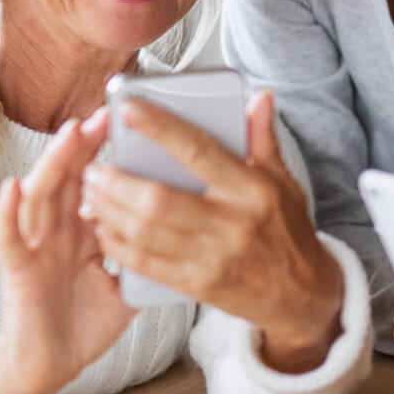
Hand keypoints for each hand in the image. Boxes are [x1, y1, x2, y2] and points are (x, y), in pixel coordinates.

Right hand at [0, 112, 136, 393]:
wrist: (53, 364)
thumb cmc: (90, 319)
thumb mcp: (131, 277)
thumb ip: (156, 249)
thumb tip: (202, 225)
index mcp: (87, 225)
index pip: (98, 177)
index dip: (111, 150)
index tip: (134, 119)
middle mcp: (59, 228)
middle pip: (69, 176)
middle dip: (86, 145)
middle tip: (105, 115)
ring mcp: (35, 245)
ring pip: (40, 194)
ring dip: (52, 163)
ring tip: (71, 136)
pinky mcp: (16, 270)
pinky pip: (6, 237)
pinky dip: (6, 211)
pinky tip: (13, 188)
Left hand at [84, 92, 342, 372]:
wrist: (300, 294)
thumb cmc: (287, 232)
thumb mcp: (283, 181)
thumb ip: (262, 139)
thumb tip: (257, 98)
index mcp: (252, 191)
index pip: (200, 151)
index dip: (161, 128)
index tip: (130, 109)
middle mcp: (232, 224)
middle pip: (159, 201)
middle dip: (117, 182)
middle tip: (96, 167)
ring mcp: (212, 258)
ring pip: (145, 233)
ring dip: (109, 212)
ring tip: (93, 194)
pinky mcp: (196, 284)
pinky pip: (145, 264)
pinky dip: (117, 244)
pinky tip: (105, 228)